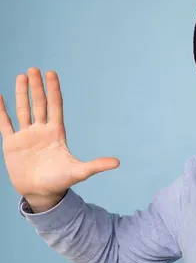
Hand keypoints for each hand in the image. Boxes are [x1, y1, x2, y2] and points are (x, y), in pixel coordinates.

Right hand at [0, 67, 119, 211]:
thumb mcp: (79, 172)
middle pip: (39, 104)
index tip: (51, 73)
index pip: (55, 106)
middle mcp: (41, 130)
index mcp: (57, 133)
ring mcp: (26, 136)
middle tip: (33, 69)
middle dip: (37, 87)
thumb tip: (118, 163)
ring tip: (21, 76)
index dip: (53, 90)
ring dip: (22, 93)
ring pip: (23, 110)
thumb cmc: (61, 181)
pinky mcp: (12, 144)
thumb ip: (96, 165)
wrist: (41, 193)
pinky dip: (1, 111)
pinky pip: (5, 123)